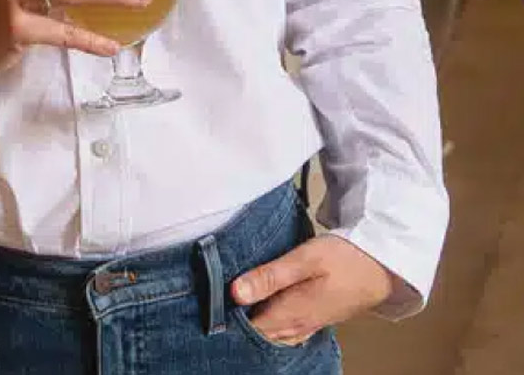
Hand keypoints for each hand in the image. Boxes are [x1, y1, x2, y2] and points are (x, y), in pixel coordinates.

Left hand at [231, 234, 397, 344]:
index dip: (228, 316)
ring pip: (273, 333)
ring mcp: (308, 324)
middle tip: (216, 301)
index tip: (209, 300)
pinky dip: (271, 323)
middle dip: (239, 320)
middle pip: (260, 333)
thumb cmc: (345, 258)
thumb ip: (269, 276)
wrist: (382, 267)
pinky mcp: (316, 318)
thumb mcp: (304, 260)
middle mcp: (298, 325)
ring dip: (255, 322)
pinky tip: (264, 310)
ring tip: (235, 305)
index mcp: (292, 312)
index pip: (250, 326)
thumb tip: (235, 292)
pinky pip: (287, 330)